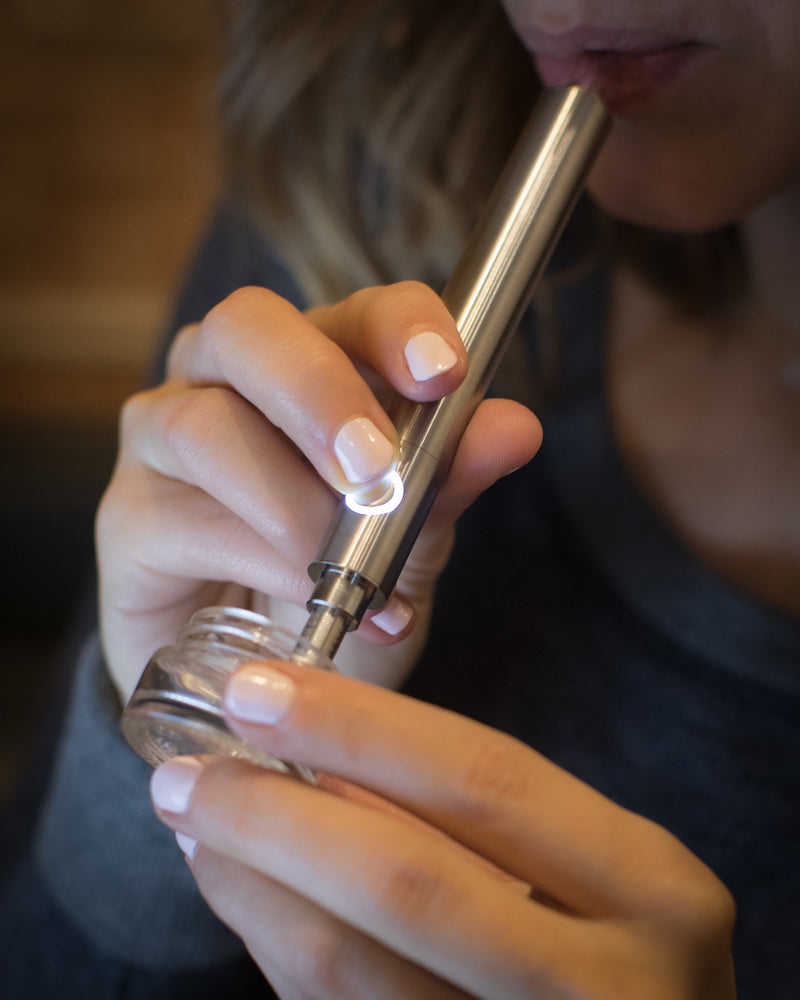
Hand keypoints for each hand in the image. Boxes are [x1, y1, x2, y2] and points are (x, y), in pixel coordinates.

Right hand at [96, 282, 541, 700]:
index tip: (445, 373)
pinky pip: (180, 514)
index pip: (351, 313)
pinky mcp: (126, 515)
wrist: (268, 680)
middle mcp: (225, 381)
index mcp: (309, 366)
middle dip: (318, 392)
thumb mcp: (411, 541)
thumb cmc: (338, 588)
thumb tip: (515, 426)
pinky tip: (298, 597)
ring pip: (206, 424)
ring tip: (340, 570)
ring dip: (290, 501)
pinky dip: (255, 557)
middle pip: (247, 329)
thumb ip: (450, 480)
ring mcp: (163, 440)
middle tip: (372, 469)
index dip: (397, 327)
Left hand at [150, 660, 736, 999]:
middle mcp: (610, 982)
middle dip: (277, 814)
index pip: (484, 779)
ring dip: (251, 886)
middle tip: (192, 771)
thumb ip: (475, 818)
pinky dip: (273, 947)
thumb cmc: (623, 952)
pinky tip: (241, 892)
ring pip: (351, 969)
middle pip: (408, 879)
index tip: (261, 690)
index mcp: (651, 887)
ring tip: (196, 823)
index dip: (360, 728)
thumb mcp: (594, 872)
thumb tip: (319, 750)